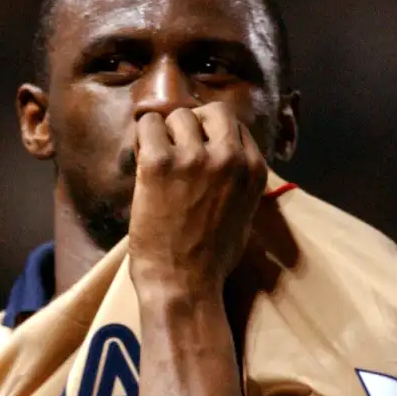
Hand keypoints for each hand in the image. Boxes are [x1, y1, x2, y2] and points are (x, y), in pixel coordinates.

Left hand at [128, 103, 267, 302]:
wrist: (184, 284)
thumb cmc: (212, 258)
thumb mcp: (244, 212)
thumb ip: (237, 179)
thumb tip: (223, 154)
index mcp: (253, 169)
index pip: (234, 125)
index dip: (211, 134)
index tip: (197, 149)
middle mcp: (229, 157)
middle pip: (211, 111)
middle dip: (192, 124)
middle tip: (177, 147)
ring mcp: (194, 157)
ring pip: (177, 115)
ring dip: (164, 133)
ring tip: (159, 159)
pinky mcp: (159, 163)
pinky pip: (147, 126)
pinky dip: (142, 138)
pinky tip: (142, 160)